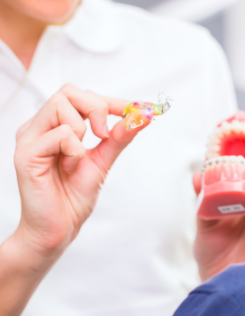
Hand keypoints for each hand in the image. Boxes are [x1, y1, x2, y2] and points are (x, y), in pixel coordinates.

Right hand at [1, 84, 147, 315]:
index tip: (136, 109)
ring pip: (60, 104)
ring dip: (83, 129)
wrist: (58, 229)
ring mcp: (29, 139)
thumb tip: (143, 115)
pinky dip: (75, 149)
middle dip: (97, 107)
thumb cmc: (74, 196)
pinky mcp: (26, 154)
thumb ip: (119, 136)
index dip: (111, 100)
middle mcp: (39, 127)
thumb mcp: (103, 160)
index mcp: (54, 126)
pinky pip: (59, 134)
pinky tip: (69, 167)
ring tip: (80, 157)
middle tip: (106, 135)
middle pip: (69, 91)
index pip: (80, 95)